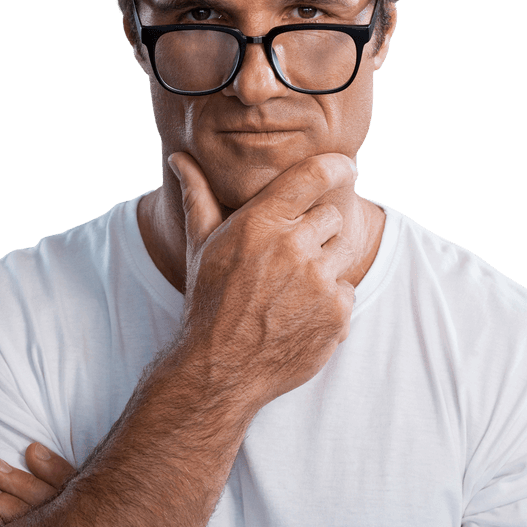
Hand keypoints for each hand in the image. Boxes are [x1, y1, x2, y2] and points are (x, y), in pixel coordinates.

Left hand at [0, 442, 76, 526]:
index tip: (30, 449)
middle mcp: (69, 523)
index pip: (67, 482)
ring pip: (23, 521)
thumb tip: (32, 448)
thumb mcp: (71, 489)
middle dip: (14, 480)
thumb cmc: (65, 514)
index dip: (49, 466)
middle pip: (41, 499)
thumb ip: (58, 472)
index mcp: (83, 502)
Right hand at [169, 151, 357, 406]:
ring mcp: (318, 282)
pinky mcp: (337, 314)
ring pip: (342, 253)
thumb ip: (198, 195)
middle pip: (331, 216)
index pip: (316, 174)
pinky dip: (329, 303)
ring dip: (324, 266)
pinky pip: (347, 292)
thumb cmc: (209, 302)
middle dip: (316, 232)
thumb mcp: (201, 245)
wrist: (220, 368)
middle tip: (290, 258)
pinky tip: (299, 315)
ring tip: (291, 290)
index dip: (337, 166)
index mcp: (261, 222)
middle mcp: (293, 247)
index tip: (345, 169)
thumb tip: (179, 157)